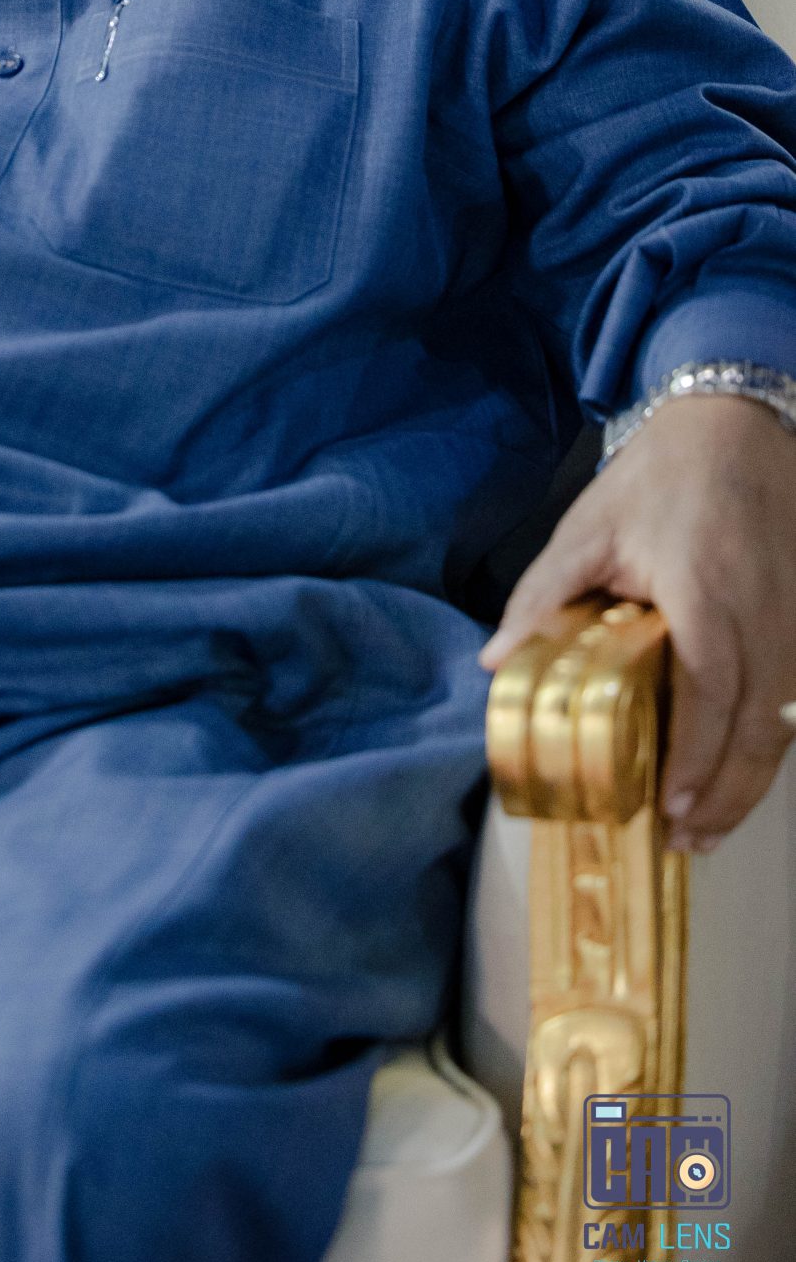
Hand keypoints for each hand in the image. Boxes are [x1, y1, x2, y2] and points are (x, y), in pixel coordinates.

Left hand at [479, 396, 795, 849]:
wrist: (734, 422)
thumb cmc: (659, 475)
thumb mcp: (587, 528)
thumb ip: (542, 597)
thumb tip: (496, 663)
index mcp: (706, 592)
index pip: (711, 694)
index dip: (695, 759)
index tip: (667, 805)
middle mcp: (765, 612)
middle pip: (761, 727)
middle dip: (727, 794)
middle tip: (685, 839)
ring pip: (787, 720)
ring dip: (752, 779)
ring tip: (707, 823)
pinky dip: (769, 740)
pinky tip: (738, 769)